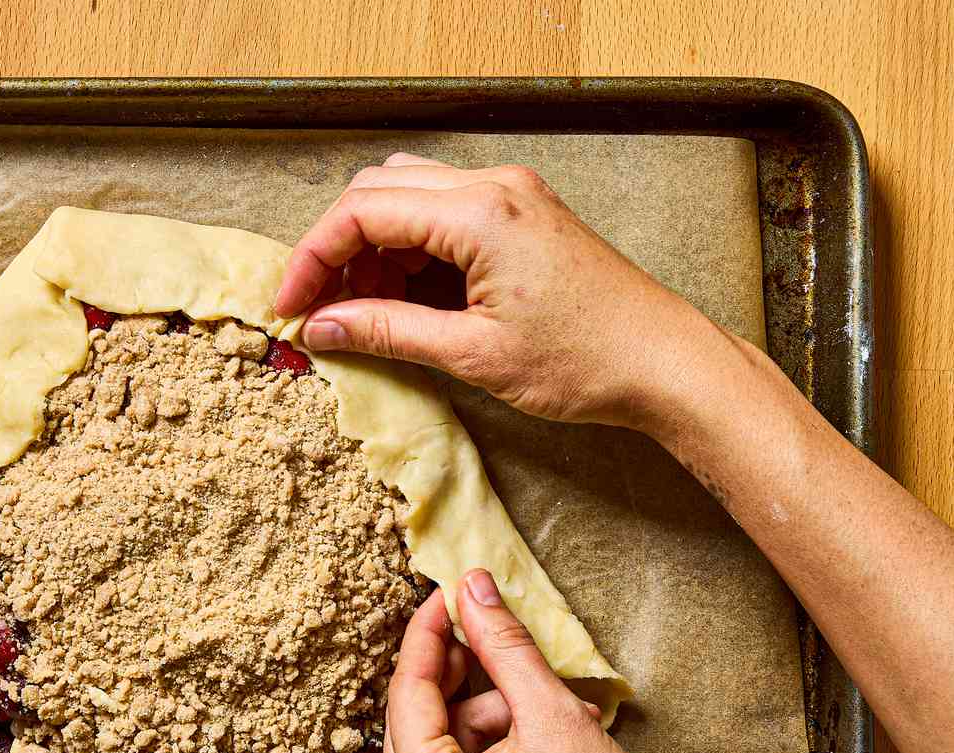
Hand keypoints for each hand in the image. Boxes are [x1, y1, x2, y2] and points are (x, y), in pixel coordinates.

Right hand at [275, 153, 748, 438]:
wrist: (664, 364)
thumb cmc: (585, 361)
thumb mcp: (471, 355)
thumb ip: (387, 332)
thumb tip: (323, 328)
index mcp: (481, 213)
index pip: (363, 211)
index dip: (313, 259)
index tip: (289, 307)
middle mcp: (494, 187)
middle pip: (377, 191)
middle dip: (336, 249)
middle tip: (316, 310)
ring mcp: (511, 197)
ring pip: (407, 198)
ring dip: (371, 250)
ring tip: (360, 314)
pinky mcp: (521, 216)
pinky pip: (442, 216)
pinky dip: (408, 253)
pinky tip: (402, 303)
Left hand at [381, 569, 694, 752]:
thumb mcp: (554, 719)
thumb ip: (504, 647)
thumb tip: (472, 587)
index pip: (408, 690)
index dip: (433, 633)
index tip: (451, 590)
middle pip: (417, 717)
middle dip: (468, 679)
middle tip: (506, 644)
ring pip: (437, 744)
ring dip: (488, 717)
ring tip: (556, 715)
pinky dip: (485, 750)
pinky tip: (538, 741)